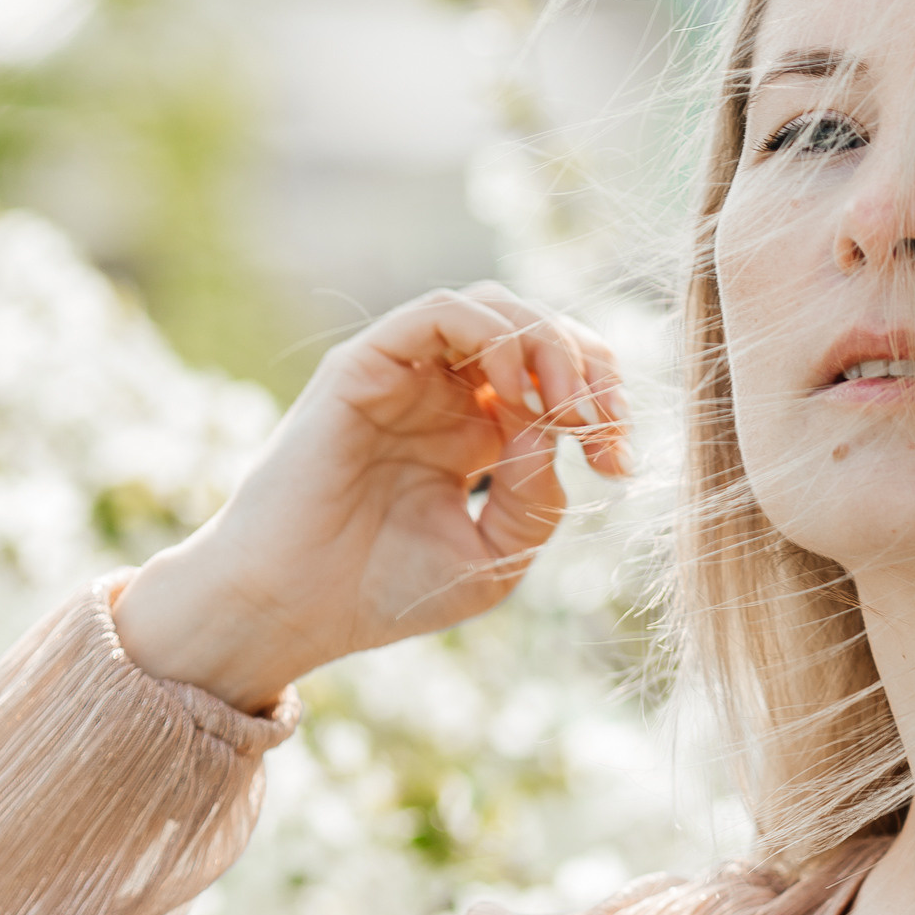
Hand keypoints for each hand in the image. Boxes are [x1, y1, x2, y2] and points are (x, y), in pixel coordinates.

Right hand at [111, 282, 628, 709]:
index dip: (603, 405)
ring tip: (566, 406)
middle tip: (606, 430)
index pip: (558, 379)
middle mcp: (445, 392)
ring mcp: (406, 373)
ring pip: (495, 306)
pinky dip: (494, 336)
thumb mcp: (494, 557)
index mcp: (478, 432)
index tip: (620, 465)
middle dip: (590, 369)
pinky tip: (515, 393)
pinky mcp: (366, 364)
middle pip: (538, 331)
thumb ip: (540, 498)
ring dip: (549, 343)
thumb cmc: (385, 590)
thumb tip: (556, 429)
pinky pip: (440, 311)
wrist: (294, 607)